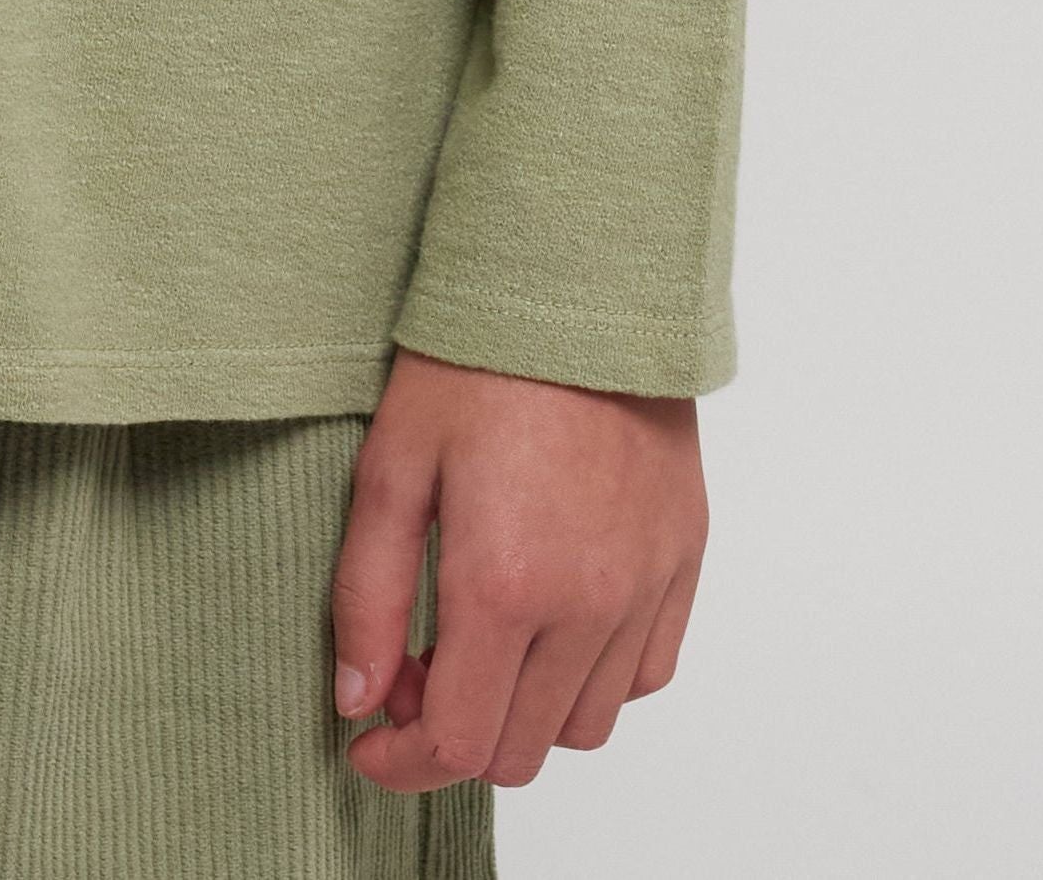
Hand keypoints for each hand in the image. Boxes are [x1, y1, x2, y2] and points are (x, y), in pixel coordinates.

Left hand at [328, 348, 704, 791]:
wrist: (580, 280)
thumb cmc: (475, 358)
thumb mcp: (390, 466)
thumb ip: (368, 597)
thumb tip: (358, 701)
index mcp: (506, 585)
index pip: (459, 745)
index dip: (403, 762)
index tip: (369, 741)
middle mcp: (589, 604)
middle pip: (521, 751)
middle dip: (457, 735)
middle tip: (416, 670)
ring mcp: (646, 587)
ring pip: (585, 725)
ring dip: (525, 708)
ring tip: (485, 637)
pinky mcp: (684, 560)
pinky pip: (645, 674)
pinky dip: (595, 676)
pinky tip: (552, 619)